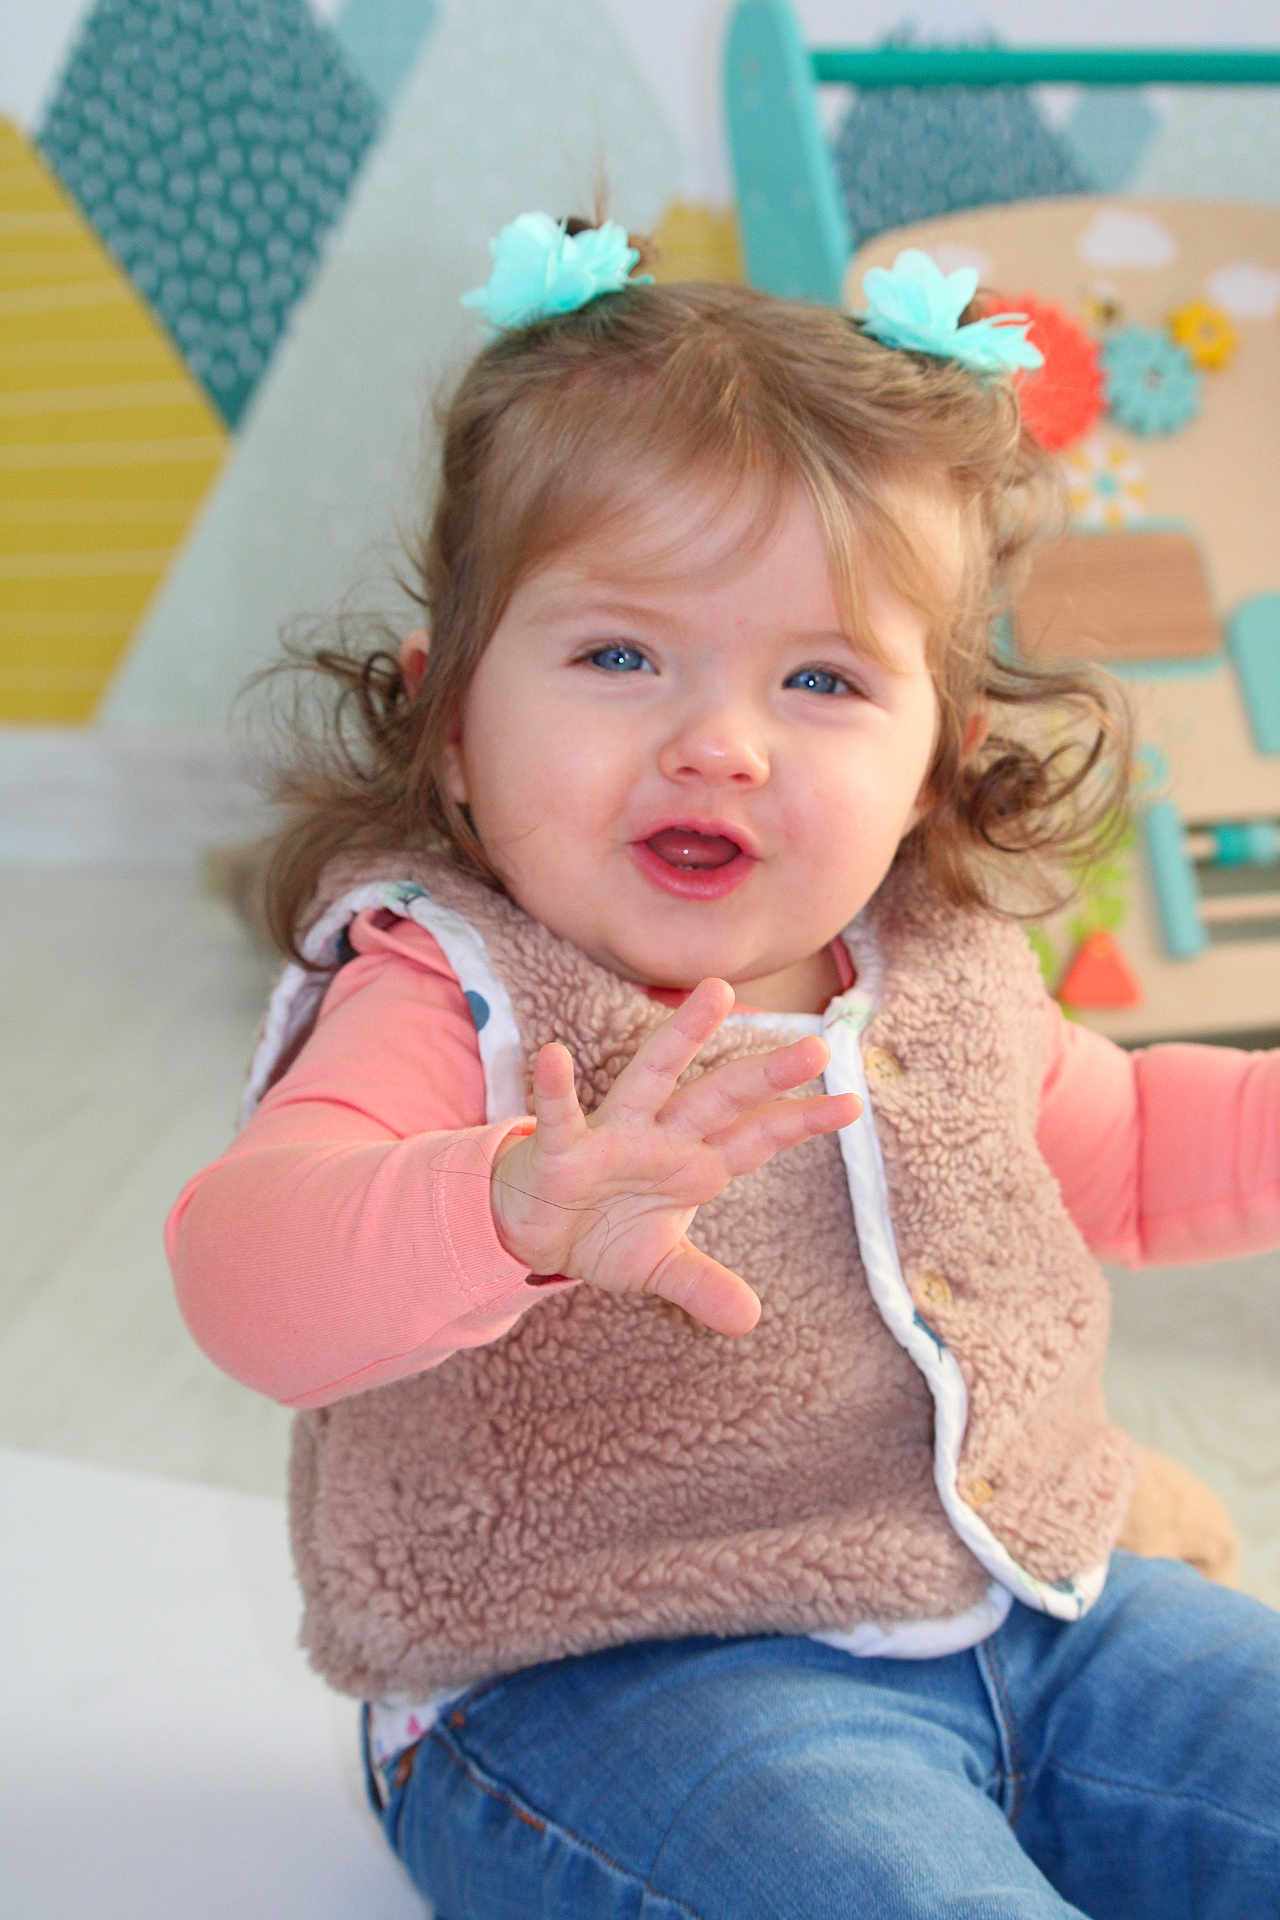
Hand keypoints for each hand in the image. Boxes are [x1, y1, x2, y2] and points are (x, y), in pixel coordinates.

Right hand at [490, 978, 859, 1335]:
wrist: (530, 1229)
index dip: (800, 1122)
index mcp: (692, 1163)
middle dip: (766, 1075)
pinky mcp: (562, 1149)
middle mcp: (661, 1137)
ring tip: (715, 997)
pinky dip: (556, 1088)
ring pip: (652, 1077)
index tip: (852, 1103)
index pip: (756, 1138)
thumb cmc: (599, 1228)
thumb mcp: (657, 1267)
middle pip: (721, 1098)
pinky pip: (560, 1116)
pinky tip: (552, 1054)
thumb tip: (750, 1320)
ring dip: (683, 1038)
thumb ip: (701, 1286)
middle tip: (818, 1047)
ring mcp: (613, 1136)